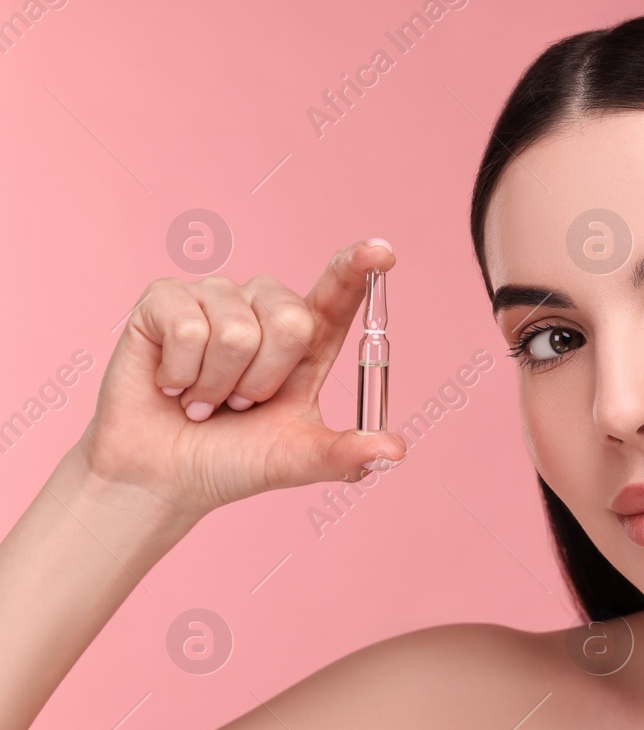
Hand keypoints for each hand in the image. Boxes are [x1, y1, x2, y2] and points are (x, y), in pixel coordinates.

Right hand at [74, 240, 407, 518]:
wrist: (162, 477)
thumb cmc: (232, 461)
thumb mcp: (297, 460)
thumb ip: (345, 453)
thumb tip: (395, 452)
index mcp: (305, 339)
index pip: (338, 293)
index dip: (358, 267)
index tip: (382, 252)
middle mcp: (263, 308)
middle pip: (292, 319)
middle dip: (264, 380)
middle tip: (240, 403)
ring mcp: (215, 299)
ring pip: (236, 330)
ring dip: (218, 384)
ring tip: (203, 398)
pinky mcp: (164, 300)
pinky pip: (188, 329)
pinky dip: (181, 374)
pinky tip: (171, 384)